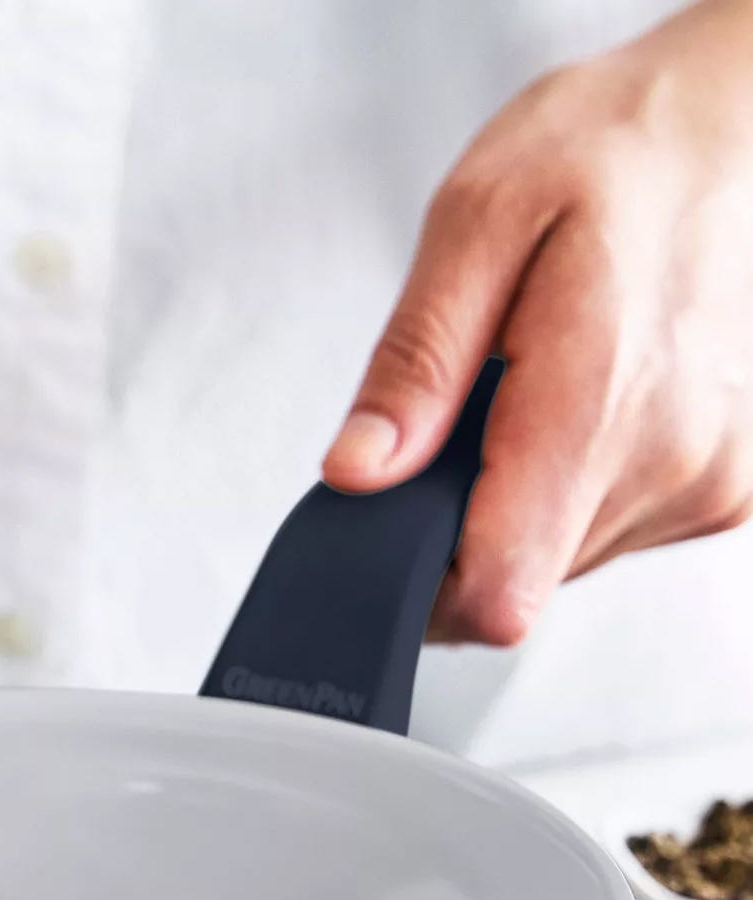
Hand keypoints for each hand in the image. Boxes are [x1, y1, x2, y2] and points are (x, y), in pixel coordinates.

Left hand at [323, 0, 752, 645]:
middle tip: (455, 420)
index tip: (385, 537)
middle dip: (455, 524)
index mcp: (599, 399)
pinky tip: (568, 411)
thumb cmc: (597, 155)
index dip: (420, 589)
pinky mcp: (715, 489)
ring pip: (551, 566)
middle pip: (511, 583)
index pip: (497, 592)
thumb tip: (358, 474)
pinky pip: (598, 537)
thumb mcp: (473, 222)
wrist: (711, 132)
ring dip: (508, 505)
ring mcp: (702, 481)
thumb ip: (414, 366)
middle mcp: (670, 460)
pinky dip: (558, 492)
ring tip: (522, 398)